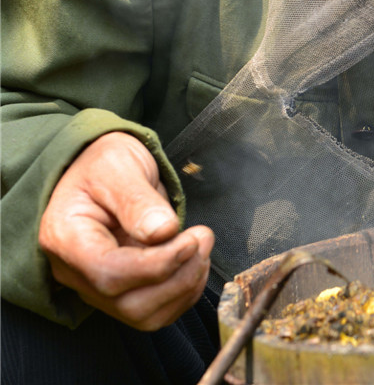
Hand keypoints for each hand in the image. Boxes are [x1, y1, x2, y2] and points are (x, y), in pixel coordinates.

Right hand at [38, 132, 213, 330]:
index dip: (157, 265)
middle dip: (178, 276)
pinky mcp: (122, 291)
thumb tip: (163, 231)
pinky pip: (156, 311)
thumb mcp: (118, 166)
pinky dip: (185, 292)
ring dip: (186, 285)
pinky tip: (194, 261)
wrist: (103, 171)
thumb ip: (137, 200)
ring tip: (201, 245)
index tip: (190, 240)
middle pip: (128, 303)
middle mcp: (76, 272)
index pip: (108, 273)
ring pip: (145, 315)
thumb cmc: (104, 164)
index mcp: (66, 237)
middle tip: (202, 237)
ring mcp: (97, 287)